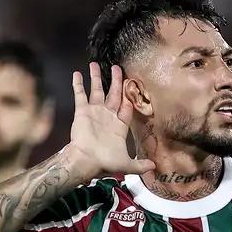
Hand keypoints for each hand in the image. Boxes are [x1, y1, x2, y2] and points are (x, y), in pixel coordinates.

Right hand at [66, 62, 154, 177]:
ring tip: (95, 64)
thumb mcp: (126, 164)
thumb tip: (154, 167)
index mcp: (119, 125)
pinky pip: (80, 95)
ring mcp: (94, 112)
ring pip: (97, 90)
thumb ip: (140, 165)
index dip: (130, 97)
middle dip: (116, 81)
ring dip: (96, 77)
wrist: (86, 160)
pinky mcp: (82, 111)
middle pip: (113, 94)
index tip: (132, 84)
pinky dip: (78, 84)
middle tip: (117, 68)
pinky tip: (77, 73)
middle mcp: (107, 116)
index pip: (127, 107)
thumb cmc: (105, 162)